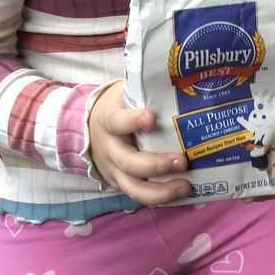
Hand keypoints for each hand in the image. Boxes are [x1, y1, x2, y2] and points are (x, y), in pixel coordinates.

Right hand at [88, 82, 191, 205]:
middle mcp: (109, 149)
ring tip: (186, 186)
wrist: (89, 128)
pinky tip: (181, 193)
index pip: (117, 122)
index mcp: (108, 121)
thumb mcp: (123, 93)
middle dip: (156, 164)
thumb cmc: (117, 107)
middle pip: (129, 162)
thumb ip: (143, 89)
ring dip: (161, 191)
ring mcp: (113, 170)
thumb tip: (176, 76)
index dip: (132, 121)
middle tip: (183, 161)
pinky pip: (139, 195)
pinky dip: (160, 198)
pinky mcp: (120, 184)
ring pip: (133, 188)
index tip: (151, 118)